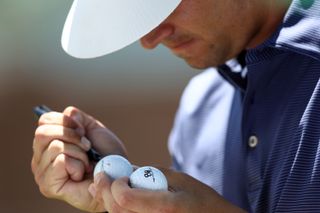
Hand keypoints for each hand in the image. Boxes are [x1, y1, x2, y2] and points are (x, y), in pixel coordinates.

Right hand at [31, 106, 126, 211]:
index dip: (66, 121)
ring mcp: (41, 173)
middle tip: (87, 146)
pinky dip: (78, 164)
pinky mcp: (48, 186)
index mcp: (48, 142)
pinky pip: (60, 160)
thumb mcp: (92, 127)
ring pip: (54, 146)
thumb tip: (66, 116)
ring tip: (86, 163)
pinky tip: (81, 174)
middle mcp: (40, 157)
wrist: (117, 175)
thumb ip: (76, 116)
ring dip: (79, 153)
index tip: (83, 131)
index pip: (44, 121)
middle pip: (43, 132)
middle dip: (72, 135)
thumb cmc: (106, 154)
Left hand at [91, 168, 245, 212]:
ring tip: (103, 187)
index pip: (125, 198)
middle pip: (116, 210)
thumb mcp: (179, 179)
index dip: (115, 184)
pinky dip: (117, 210)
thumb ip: (150, 173)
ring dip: (107, 200)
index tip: (119, 175)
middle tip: (101, 177)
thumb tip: (126, 168)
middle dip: (104, 191)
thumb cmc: (201, 200)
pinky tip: (116, 200)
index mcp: (163, 208)